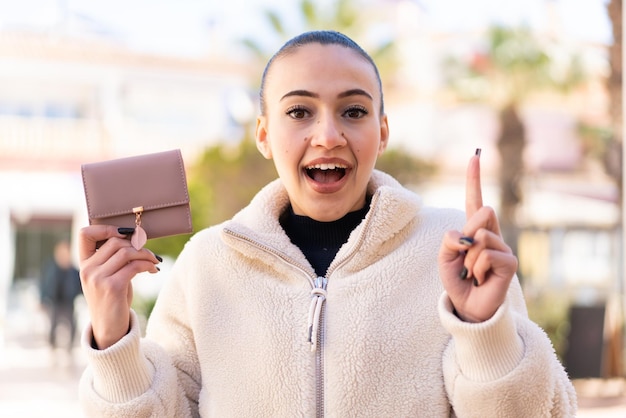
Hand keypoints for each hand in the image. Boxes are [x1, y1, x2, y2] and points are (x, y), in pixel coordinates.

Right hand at [78, 225, 160, 348]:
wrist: (110, 329)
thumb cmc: (113, 300)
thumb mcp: (108, 276)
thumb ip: (114, 259)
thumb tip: (135, 237)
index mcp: (84, 264)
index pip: (85, 234)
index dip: (106, 228)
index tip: (125, 234)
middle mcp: (87, 269)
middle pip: (115, 241)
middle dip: (137, 244)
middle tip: (149, 253)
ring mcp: (98, 278)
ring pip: (127, 252)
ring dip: (146, 254)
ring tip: (154, 261)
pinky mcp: (112, 287)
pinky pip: (134, 266)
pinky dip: (148, 265)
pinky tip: (154, 270)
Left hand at [438, 151, 517, 322]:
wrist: (468, 306)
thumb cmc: (457, 280)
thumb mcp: (445, 257)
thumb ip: (450, 240)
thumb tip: (469, 234)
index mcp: (474, 229)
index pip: (475, 201)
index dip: (475, 179)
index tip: (475, 156)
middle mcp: (491, 234)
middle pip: (482, 211)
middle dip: (467, 233)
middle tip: (465, 257)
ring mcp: (503, 246)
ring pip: (480, 237)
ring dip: (468, 259)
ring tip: (473, 273)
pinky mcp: (510, 262)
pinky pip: (486, 254)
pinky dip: (477, 268)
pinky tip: (481, 278)